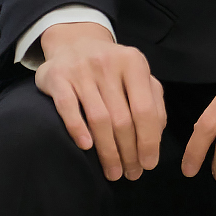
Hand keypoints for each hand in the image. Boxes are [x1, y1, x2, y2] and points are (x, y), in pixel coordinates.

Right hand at [35, 21, 165, 182]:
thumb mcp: (136, 74)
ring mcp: (81, 70)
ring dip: (108, 150)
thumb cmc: (112, 68)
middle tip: (131, 174)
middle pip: (122, 118)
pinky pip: (68, 108)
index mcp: (134, 63)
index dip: (149, 140)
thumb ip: (152, 99)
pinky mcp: (57, 77)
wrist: (74, 42)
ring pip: (99, 118)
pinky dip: (77, 129)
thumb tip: (157, 135)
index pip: (145, 109)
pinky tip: (86, 148)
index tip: (150, 164)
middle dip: (129, 151)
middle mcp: (108, 64)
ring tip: (113, 172)